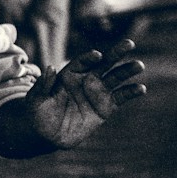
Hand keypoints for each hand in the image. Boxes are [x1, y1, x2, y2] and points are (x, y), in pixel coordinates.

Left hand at [26, 41, 146, 147]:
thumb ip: (43, 85)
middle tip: (129, 43)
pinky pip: (121, 97)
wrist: (47, 134)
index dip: (89, 58)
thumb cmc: (38, 113)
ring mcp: (98, 92)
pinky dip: (131, 92)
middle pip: (104, 63)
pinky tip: (140, 88)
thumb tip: (49, 67)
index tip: (97, 55)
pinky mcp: (106, 106)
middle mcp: (86, 79)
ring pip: (116, 77)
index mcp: (69, 74)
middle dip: (116, 53)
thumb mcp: (36, 99)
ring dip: (127, 70)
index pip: (82, 62)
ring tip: (138, 65)